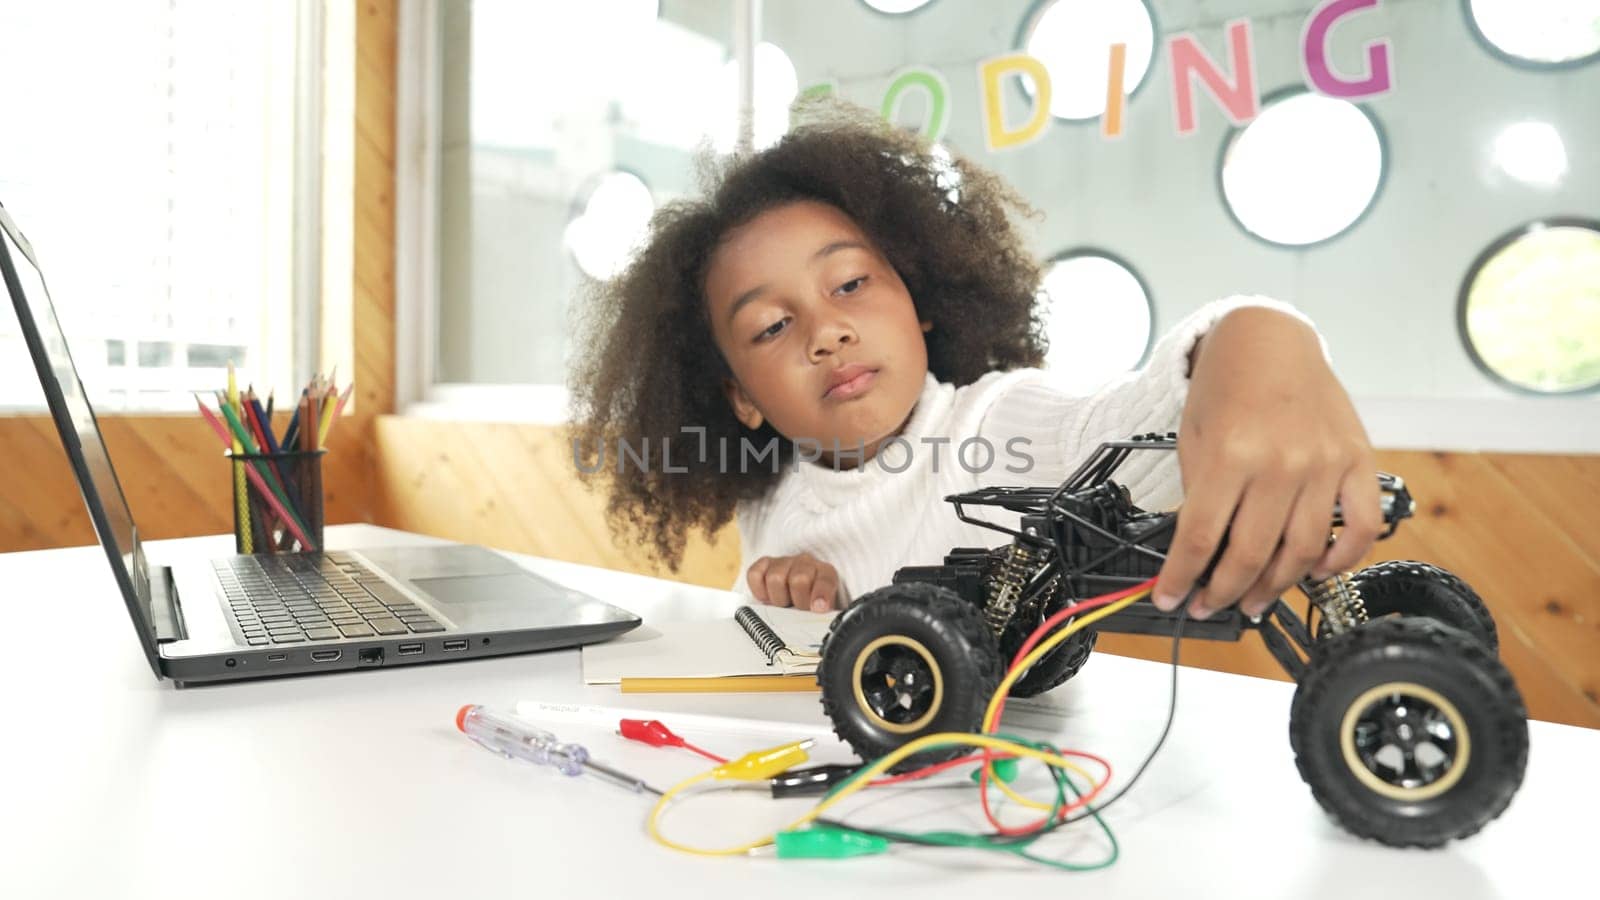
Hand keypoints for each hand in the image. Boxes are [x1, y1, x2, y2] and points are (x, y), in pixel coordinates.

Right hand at [746, 552, 840, 612]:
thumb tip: (821, 617)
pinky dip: (759, 589)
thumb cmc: (810, 603)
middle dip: (798, 601)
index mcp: (825, 573)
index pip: (825, 580)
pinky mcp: (764, 564)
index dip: (821, 595)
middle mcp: (805, 563)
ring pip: (775, 578)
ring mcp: (784, 562)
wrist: (798, 593)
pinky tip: (768, 596)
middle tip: (798, 609)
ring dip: (779, 598)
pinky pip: (755, 574)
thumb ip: (825, 615)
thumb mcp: (823, 611)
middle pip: (799, 579)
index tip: (818, 608)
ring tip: (783, 604)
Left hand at [1153, 307, 1382, 619]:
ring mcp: (1325, 464)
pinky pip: (1362, 527)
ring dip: (1275, 587)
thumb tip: (1198, 553)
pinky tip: (1316, 571)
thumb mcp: (1192, 438)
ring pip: (1303, 551)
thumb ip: (1198, 494)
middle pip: (1251, 554)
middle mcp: (1281, 462)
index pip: (1200, 537)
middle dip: (1224, 592)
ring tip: (1254, 601)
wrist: (1269, 340)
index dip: (1181, 578)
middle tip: (1211, 607)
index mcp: (1231, 454)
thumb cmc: (1226, 387)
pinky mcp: (1358, 461)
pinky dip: (1342, 559)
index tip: (1171, 599)